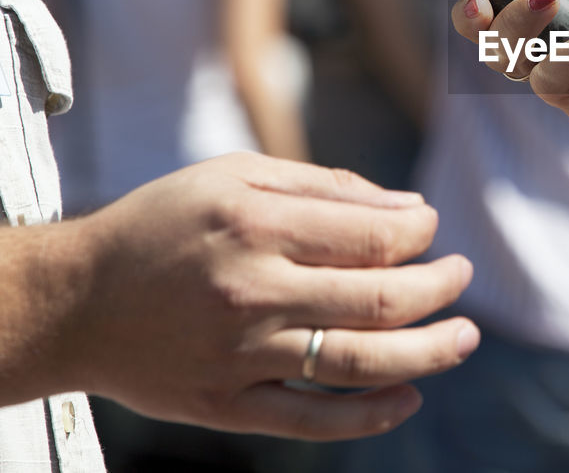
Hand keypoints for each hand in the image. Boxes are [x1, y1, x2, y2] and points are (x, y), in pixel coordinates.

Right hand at [58, 153, 477, 439]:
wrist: (74, 302)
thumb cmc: (164, 224)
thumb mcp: (234, 176)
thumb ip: (324, 187)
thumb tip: (407, 209)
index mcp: (258, 224)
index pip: (374, 238)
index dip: (420, 235)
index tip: (431, 229)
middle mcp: (254, 291)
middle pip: (379, 299)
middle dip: (439, 287)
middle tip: (462, 275)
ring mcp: (241, 355)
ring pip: (359, 363)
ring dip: (427, 353)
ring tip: (465, 338)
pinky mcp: (226, 406)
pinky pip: (312, 420)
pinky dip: (368, 415)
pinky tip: (409, 397)